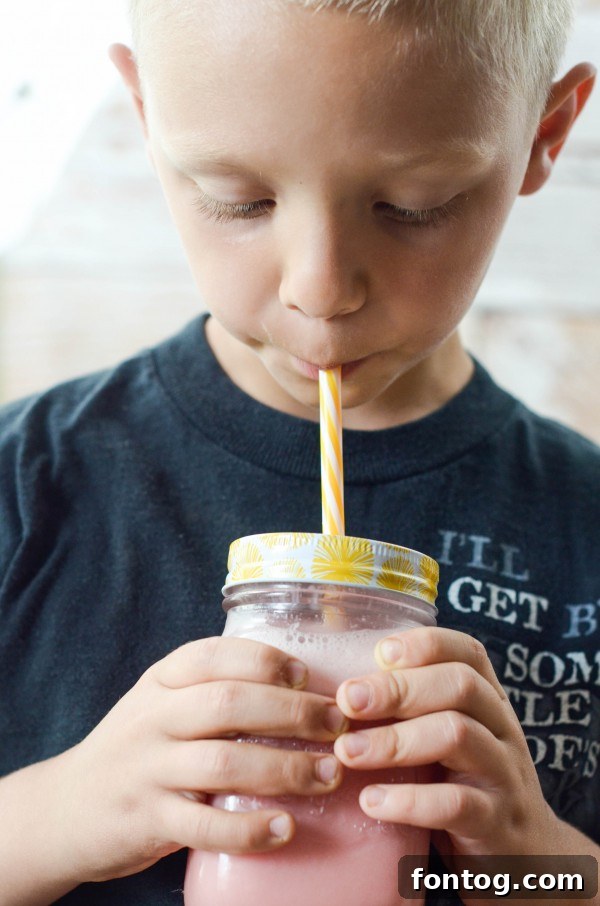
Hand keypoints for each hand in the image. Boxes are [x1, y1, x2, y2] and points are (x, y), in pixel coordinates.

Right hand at [55, 637, 345, 883]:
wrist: (65, 809)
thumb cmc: (135, 749)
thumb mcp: (160, 704)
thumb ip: (210, 690)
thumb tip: (300, 689)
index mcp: (160, 682)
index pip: (213, 655)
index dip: (265, 661)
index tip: (307, 676)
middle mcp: (152, 719)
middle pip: (227, 703)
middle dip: (292, 712)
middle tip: (337, 725)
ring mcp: (147, 770)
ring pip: (222, 764)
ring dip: (284, 768)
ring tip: (328, 774)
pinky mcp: (147, 821)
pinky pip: (203, 827)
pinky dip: (248, 829)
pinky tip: (285, 828)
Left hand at [333, 627, 563, 869]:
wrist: (524, 861)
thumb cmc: (465, 787)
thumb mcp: (448, 740)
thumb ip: (414, 712)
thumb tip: (340, 687)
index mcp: (489, 702)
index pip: (468, 653)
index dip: (425, 644)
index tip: (379, 652)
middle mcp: (501, 729)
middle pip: (460, 685)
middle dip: (398, 687)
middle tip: (347, 699)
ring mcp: (504, 775)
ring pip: (457, 735)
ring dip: (394, 740)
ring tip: (346, 751)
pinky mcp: (496, 824)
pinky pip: (456, 804)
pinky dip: (409, 801)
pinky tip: (371, 802)